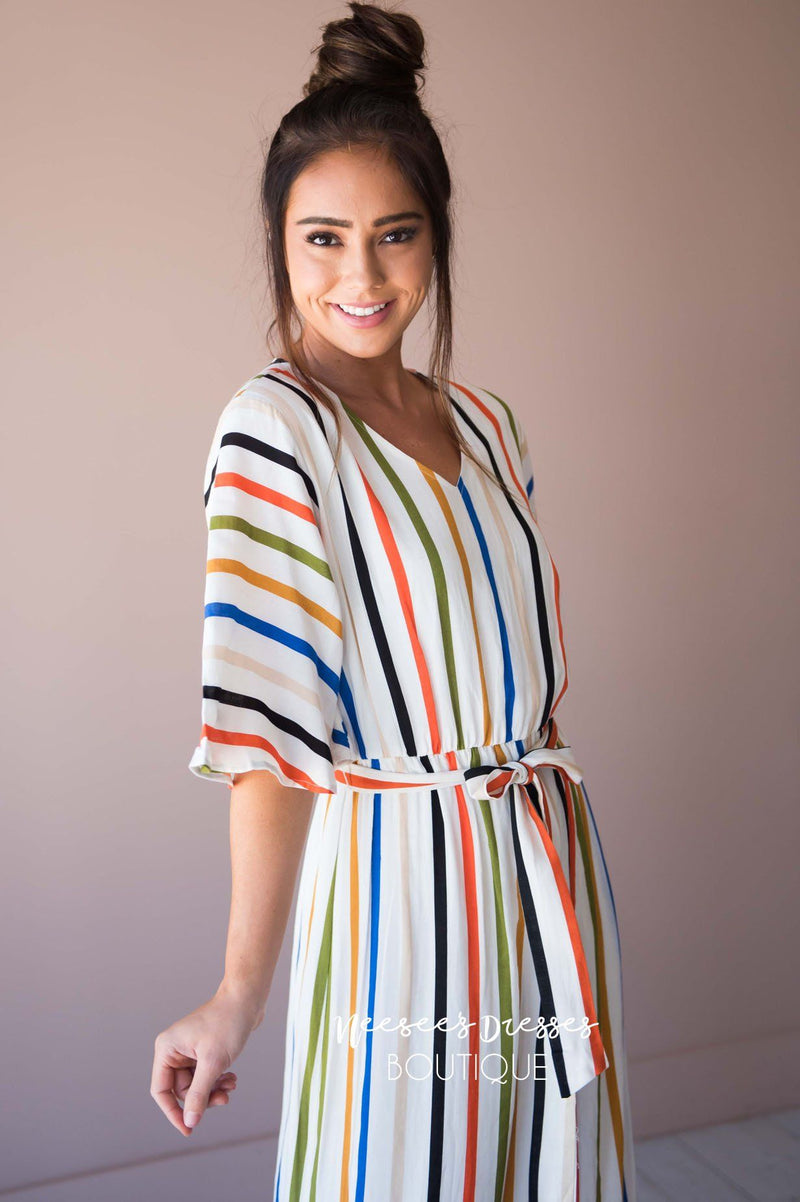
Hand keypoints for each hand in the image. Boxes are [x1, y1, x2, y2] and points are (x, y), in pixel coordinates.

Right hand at [151, 985, 261, 1135]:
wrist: (248, 998)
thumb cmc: (228, 1023)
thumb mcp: (213, 1062)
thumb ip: (199, 1093)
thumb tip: (190, 1122)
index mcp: (167, 1049)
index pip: (161, 1091)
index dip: (173, 1113)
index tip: (189, 1130)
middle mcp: (174, 1049)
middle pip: (181, 1090)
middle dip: (203, 1098)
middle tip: (225, 1098)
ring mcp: (188, 1050)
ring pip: (196, 1085)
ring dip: (213, 1090)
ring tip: (232, 1086)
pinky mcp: (203, 1050)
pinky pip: (206, 1075)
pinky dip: (218, 1080)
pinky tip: (233, 1079)